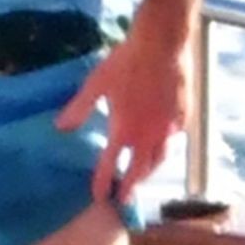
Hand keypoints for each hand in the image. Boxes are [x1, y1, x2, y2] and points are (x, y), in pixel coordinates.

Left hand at [56, 10, 188, 203]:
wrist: (162, 44)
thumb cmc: (126, 62)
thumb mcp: (96, 84)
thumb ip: (79, 108)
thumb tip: (60, 127)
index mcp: (123, 130)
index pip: (109, 166)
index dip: (102, 183)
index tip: (99, 197)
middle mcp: (147, 136)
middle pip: (139, 171)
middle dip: (130, 187)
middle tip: (124, 199)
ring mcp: (168, 129)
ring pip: (160, 159)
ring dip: (149, 171)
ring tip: (142, 177)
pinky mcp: (183, 118)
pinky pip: (174, 140)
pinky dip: (165, 148)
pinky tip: (163, 146)